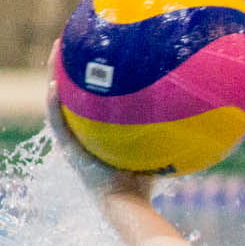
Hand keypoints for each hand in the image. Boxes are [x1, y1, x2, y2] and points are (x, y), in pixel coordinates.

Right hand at [46, 41, 154, 199]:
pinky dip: (53, 104)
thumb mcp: (155, 146)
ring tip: (56, 50)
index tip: (92, 50)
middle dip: (68, 66)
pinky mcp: (68, 151)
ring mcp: (72, 142)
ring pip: (58, 102)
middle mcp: (81, 135)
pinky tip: (52, 84)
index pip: (89, 98)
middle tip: (70, 41)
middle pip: (71, 93)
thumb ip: (164, 126)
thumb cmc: (146, 182)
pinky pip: (57, 123)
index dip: (86, 75)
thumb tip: (193, 105)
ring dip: (53, 75)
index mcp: (96, 132)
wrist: (129, 204)